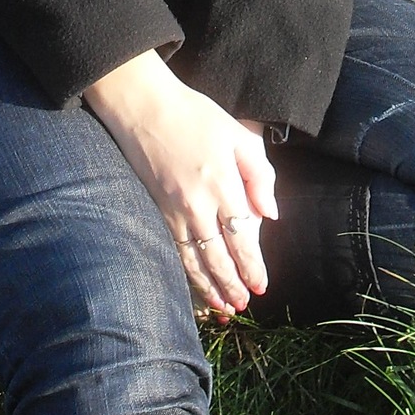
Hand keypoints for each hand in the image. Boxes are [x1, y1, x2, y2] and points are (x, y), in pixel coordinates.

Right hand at [84, 54, 276, 316]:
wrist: (143, 107)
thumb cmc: (195, 116)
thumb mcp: (238, 134)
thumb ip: (260, 174)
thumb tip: (271, 214)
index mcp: (222, 183)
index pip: (242, 236)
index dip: (252, 265)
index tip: (262, 285)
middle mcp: (196, 203)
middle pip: (218, 255)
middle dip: (233, 283)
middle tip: (245, 303)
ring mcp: (172, 209)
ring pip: (193, 259)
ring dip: (209, 287)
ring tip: (224, 307)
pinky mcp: (155, 210)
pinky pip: (173, 250)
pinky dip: (185, 272)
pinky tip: (194, 285)